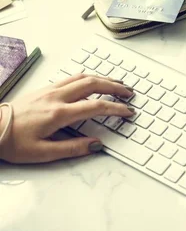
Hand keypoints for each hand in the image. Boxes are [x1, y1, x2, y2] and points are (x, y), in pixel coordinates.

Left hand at [0, 74, 134, 163]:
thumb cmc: (12, 142)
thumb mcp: (42, 153)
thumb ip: (73, 148)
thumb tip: (96, 144)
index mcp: (59, 114)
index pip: (96, 106)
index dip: (116, 108)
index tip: (128, 112)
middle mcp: (56, 97)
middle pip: (93, 84)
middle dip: (115, 87)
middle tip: (129, 93)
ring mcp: (50, 90)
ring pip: (83, 77)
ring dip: (103, 78)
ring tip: (117, 84)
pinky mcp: (44, 88)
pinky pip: (72, 77)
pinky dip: (88, 77)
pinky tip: (93, 81)